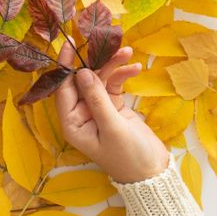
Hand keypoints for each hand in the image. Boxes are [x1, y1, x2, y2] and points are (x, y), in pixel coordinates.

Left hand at [55, 40, 168, 183]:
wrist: (153, 171)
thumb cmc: (128, 156)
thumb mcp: (112, 128)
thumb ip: (97, 99)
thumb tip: (81, 72)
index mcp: (72, 122)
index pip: (63, 89)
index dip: (65, 66)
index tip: (69, 45)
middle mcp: (81, 113)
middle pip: (84, 80)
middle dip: (97, 62)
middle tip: (107, 44)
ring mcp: (97, 107)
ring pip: (100, 79)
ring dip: (113, 65)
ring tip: (128, 52)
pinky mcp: (113, 104)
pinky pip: (114, 84)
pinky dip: (123, 75)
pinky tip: (135, 68)